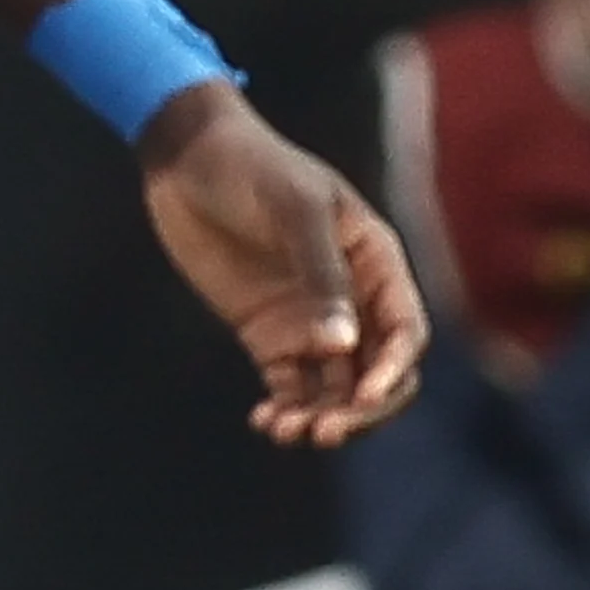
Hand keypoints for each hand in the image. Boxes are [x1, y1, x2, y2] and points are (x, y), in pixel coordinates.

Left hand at [139, 83, 426, 446]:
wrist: (186, 158)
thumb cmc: (252, 167)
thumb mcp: (294, 208)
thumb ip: (321, 273)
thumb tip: (344, 343)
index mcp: (376, 266)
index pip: (403, 334)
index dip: (393, 370)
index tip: (363, 394)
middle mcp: (351, 301)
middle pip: (377, 374)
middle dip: (360, 408)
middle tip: (324, 430)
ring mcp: (309, 321)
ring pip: (334, 389)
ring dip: (321, 417)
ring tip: (286, 430)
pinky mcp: (267, 334)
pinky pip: (290, 387)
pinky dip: (285, 409)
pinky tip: (266, 422)